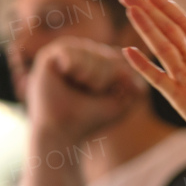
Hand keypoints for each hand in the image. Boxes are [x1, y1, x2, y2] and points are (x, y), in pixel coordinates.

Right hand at [24, 36, 146, 144]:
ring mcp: (67, 52)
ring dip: (90, 75)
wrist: (63, 133)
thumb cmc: (92, 118)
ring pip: (91, 52)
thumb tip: (131, 53)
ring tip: (79, 87)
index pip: (121, 57)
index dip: (118, 78)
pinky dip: (75, 68)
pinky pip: (70, 51)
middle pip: (108, 54)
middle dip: (104, 78)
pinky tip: (69, 76)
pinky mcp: (49, 56)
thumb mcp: (124, 100)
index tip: (106, 95)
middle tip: (89, 92)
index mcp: (103, 61)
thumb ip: (136, 80)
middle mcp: (85, 53)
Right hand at [119, 0, 185, 160]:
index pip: (181, 23)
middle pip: (166, 32)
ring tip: (130, 10)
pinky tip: (128, 52)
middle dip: (148, 12)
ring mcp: (185, 81)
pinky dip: (145, 66)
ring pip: (162, 49)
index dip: (164, 5)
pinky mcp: (183, 100)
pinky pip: (161, 80)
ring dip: (146, 29)